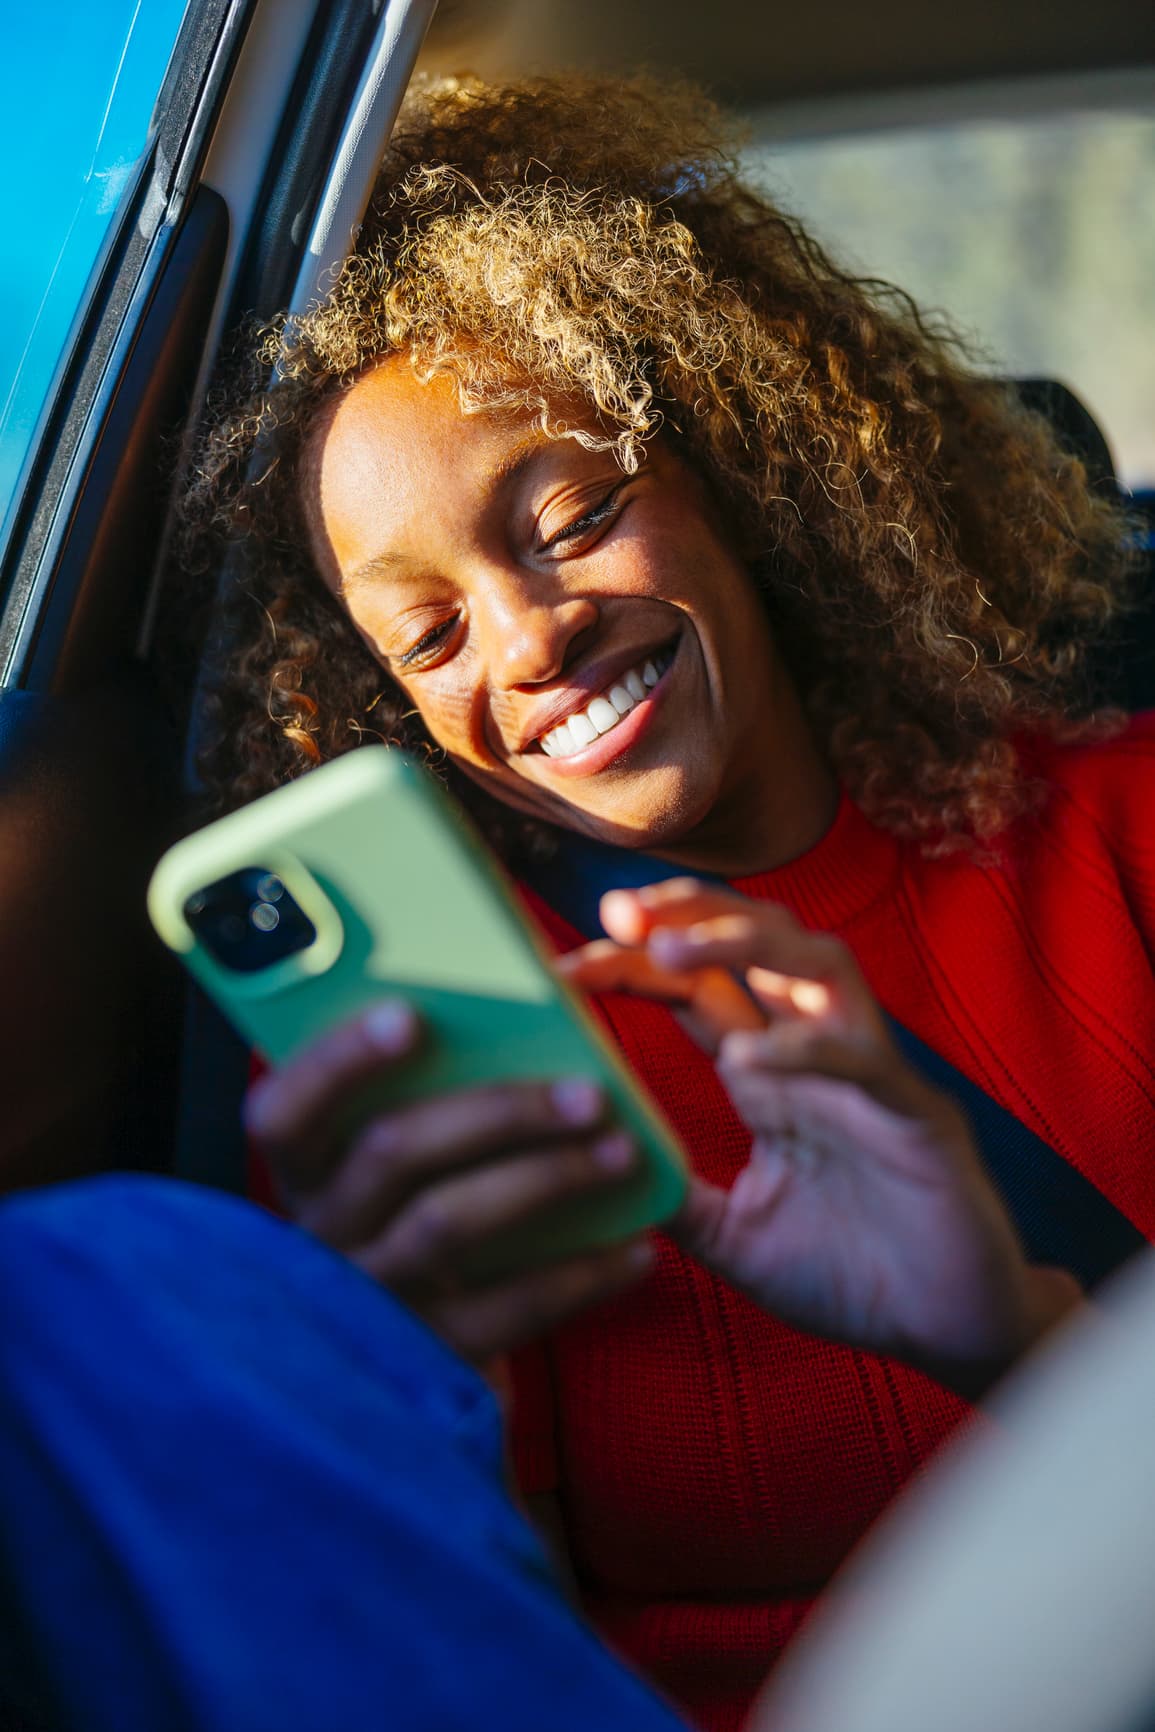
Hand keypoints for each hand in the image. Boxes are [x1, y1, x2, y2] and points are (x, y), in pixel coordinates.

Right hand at [244, 1003, 652, 1365]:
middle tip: (590, 1093)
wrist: (424, 1367)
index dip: (340, 1059)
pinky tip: (634, 1248)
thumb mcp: (403, 1158)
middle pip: (392, 1151)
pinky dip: (578, 1277)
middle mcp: (320, 1234)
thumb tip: (518, 1008)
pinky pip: (504, 1312)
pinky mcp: (427, 1359)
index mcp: (305, 1170)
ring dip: (547, 1178)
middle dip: (500, 1111)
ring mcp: (369, 1302)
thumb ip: (428, 1094)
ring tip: (621, 1152)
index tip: (411, 1015)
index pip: (283, 1111)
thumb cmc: (426, 1214)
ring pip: (448, 1224)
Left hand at [560, 880, 1080, 1393]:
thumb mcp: (735, 1237)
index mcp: (768, 1073)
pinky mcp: (917, 1112)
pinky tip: (747, 1055)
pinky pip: (862, 1058)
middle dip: (686, 915)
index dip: (632, 962)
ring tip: (667, 950)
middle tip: (617, 910)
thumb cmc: (849, 1276)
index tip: (562, 968)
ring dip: (743, 942)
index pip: (694, 989)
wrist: (947, 1330)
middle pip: (755, 942)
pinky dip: (804, 1048)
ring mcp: (868, 1074)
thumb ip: (677, 1196)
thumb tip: (594, 1173)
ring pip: (816, 963)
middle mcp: (814, 1052)